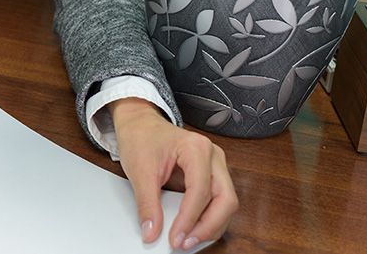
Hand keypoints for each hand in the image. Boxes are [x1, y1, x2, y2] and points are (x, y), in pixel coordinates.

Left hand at [112, 98, 237, 250]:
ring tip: (188, 240)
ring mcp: (215, 166)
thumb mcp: (139, 171)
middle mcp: (213, 156)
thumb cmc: (141, 138)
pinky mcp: (212, 175)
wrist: (140, 125)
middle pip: (225, 199)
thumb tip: (152, 231)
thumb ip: (147, 204)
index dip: (190, 218)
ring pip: (227, 203)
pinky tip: (193, 230)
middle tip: (185, 243)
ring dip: (211, 226)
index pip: (201, 190)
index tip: (176, 237)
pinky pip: (218, 202)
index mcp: (196, 148)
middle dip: (208, 226)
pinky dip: (208, 219)